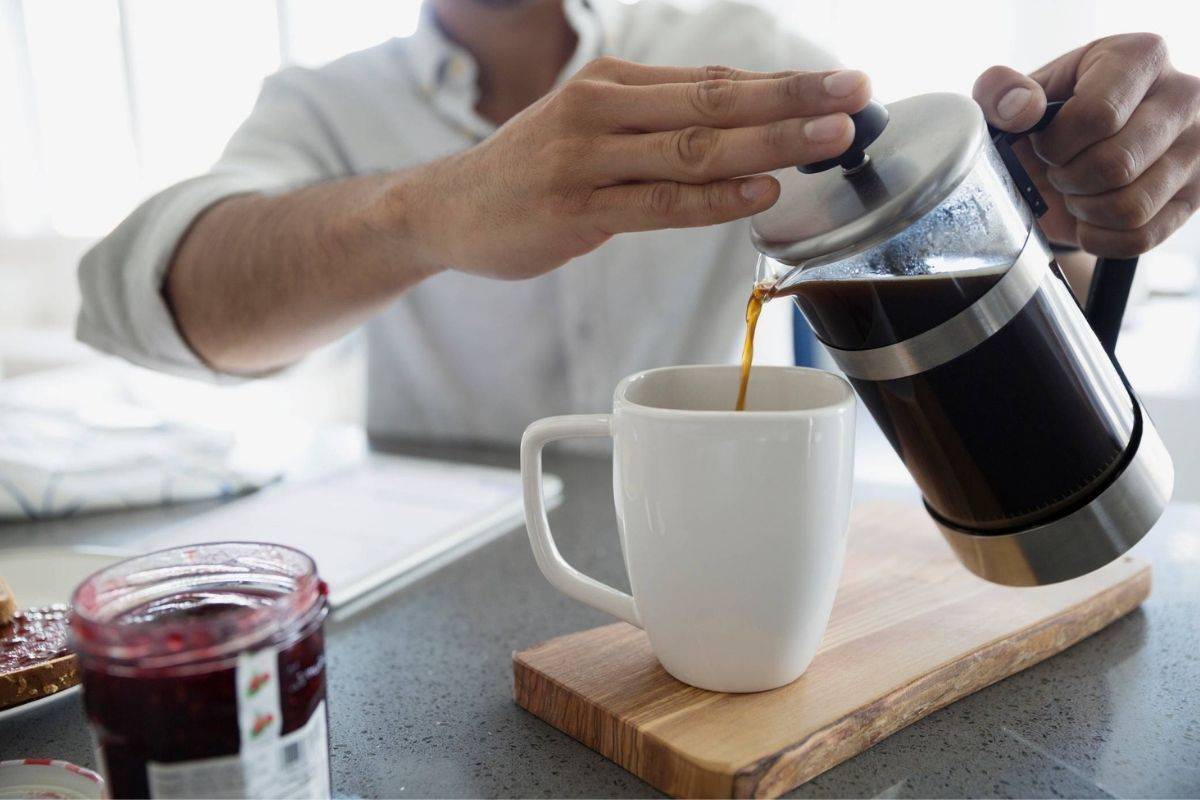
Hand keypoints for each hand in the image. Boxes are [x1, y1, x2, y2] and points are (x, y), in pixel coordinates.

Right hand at [402, 57, 869, 278]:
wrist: (448, 207)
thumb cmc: (531, 171)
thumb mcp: (590, 126)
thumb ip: (659, 122)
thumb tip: (743, 117)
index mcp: (612, 85)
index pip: (712, 81)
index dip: (783, 83)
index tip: (843, 84)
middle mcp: (600, 110)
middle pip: (714, 103)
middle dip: (792, 100)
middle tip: (856, 97)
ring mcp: (586, 160)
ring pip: (693, 150)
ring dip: (769, 143)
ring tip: (830, 140)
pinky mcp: (575, 211)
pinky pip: (658, 204)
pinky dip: (714, 200)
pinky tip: (761, 193)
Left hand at [974, 33, 1199, 257]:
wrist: (1072, 156)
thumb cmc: (1046, 119)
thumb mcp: (1014, 96)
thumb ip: (999, 91)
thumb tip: (1019, 109)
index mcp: (1140, 57)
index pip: (1098, 115)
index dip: (1056, 144)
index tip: (1044, 143)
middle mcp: (1183, 97)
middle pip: (1116, 164)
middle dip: (1068, 178)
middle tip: (1058, 170)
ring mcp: (1197, 149)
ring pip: (1131, 207)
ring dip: (1085, 209)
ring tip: (1076, 190)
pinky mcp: (1194, 197)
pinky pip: (1141, 237)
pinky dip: (1100, 237)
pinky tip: (1090, 215)